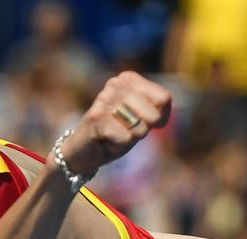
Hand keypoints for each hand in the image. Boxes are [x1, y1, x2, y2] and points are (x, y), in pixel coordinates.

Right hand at [57, 71, 172, 177]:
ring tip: (113, 135)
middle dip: (142, 131)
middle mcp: (115, 83)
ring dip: (129, 139)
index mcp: (128, 78)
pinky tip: (104, 141)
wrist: (82, 152)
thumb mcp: (141, 120)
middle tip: (123, 130)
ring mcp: (104, 99)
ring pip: (139, 128)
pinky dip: (117, 146)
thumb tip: (161, 111)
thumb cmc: (116, 134)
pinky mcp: (96, 118)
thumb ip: (156, 110)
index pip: (164, 99)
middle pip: (153, 115)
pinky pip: (125, 138)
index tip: (143, 123)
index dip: (159, 119)